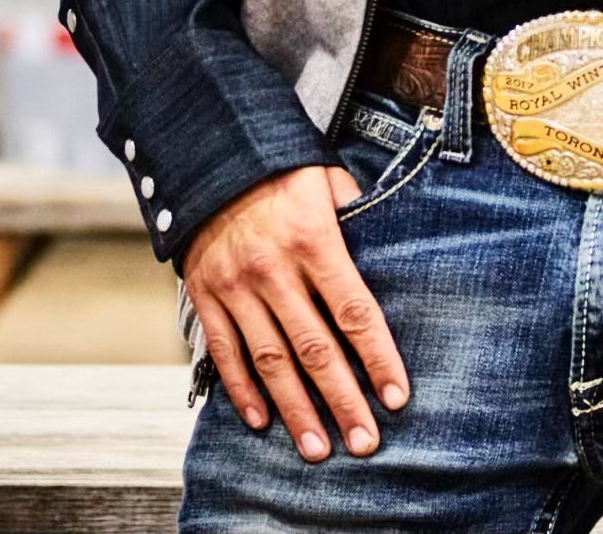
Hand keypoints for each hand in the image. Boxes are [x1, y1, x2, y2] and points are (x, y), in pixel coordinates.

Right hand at [182, 163, 408, 463]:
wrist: (208, 152)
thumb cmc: (281, 170)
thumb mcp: (327, 181)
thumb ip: (356, 221)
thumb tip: (390, 256)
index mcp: (313, 241)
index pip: (354, 312)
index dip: (378, 359)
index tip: (397, 398)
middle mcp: (273, 269)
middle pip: (316, 349)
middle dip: (343, 401)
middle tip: (366, 443)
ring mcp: (236, 286)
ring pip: (270, 361)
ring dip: (296, 410)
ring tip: (318, 450)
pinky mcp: (205, 295)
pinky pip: (224, 352)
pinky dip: (242, 390)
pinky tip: (263, 421)